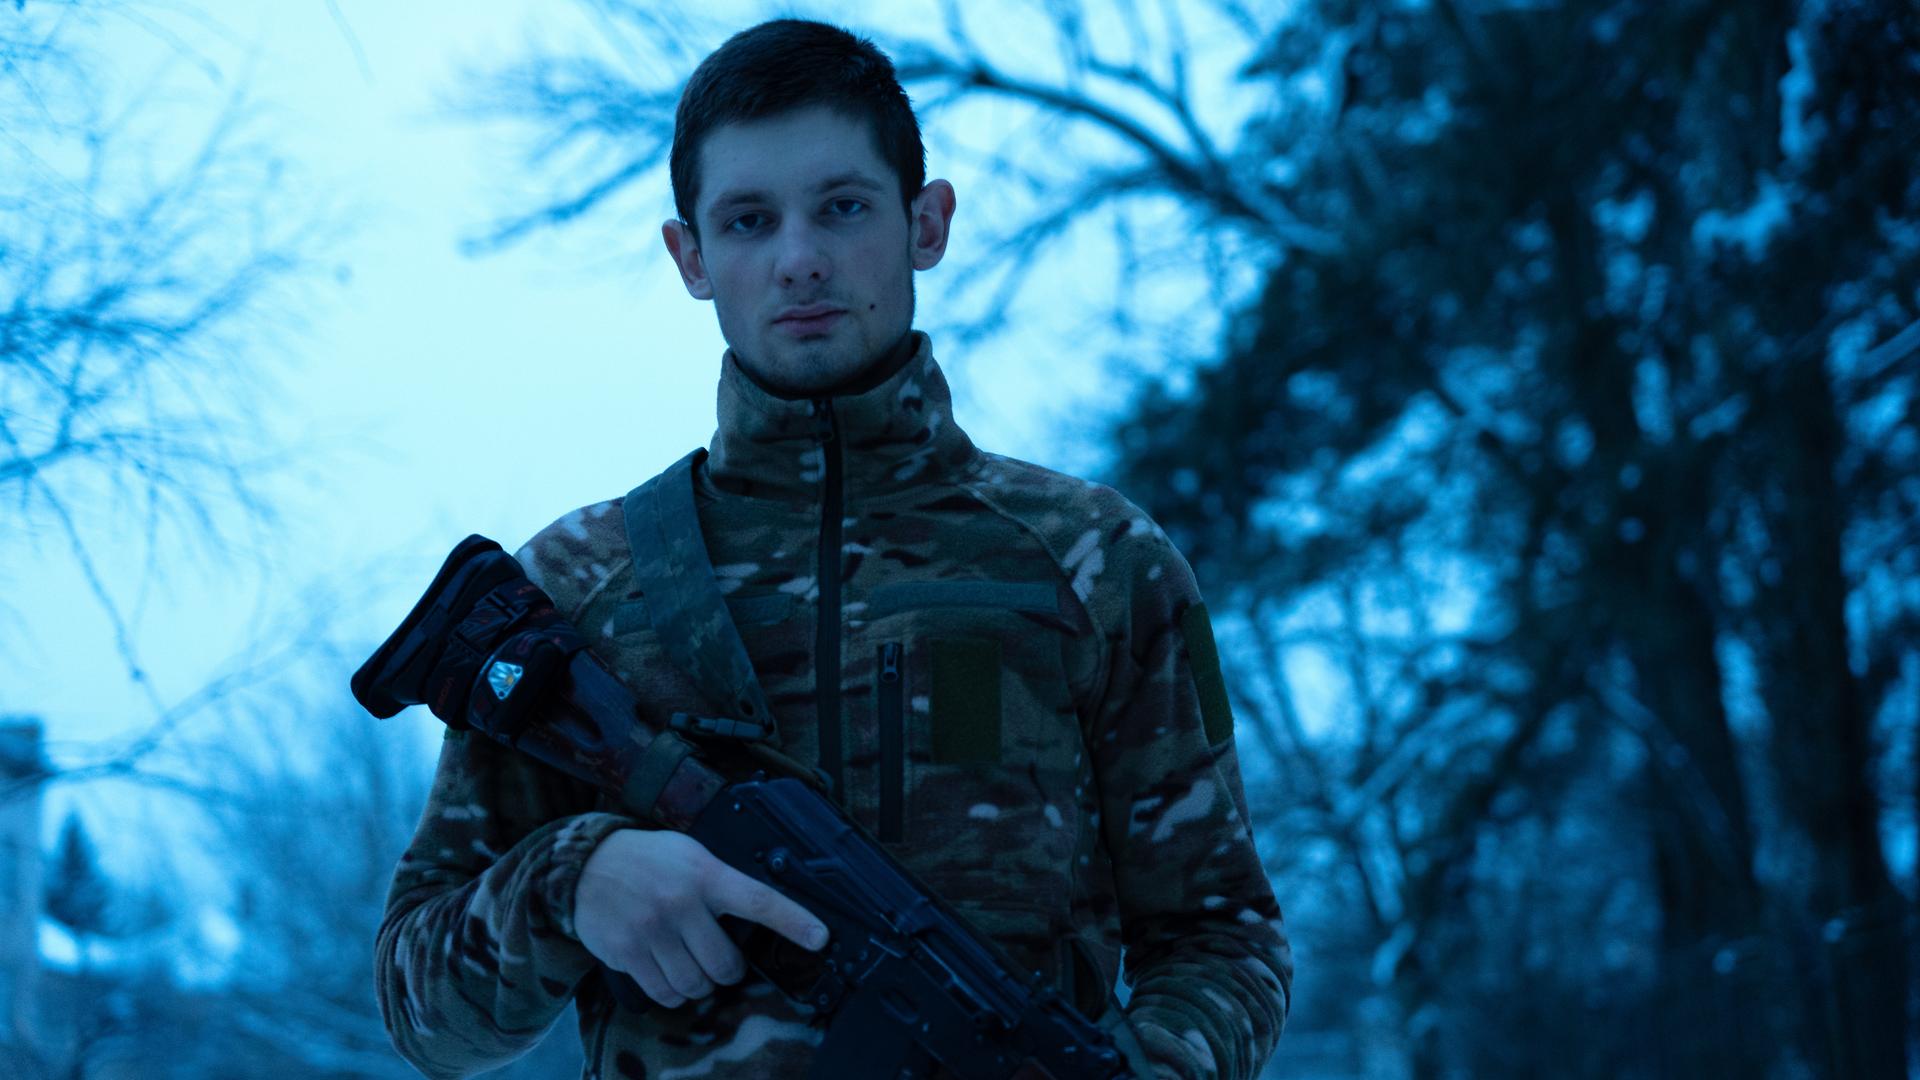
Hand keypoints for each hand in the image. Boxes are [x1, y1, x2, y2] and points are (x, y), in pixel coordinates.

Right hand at [574, 828, 828, 1007]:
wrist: (584, 865)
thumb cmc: (648, 860)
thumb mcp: (690, 854)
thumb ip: (720, 880)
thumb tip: (759, 913)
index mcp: (705, 874)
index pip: (759, 900)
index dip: (793, 922)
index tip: (819, 938)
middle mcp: (680, 902)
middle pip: (725, 963)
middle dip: (728, 970)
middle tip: (720, 960)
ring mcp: (652, 929)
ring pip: (696, 983)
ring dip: (700, 984)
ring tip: (691, 966)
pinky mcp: (627, 951)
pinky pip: (664, 992)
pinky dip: (673, 993)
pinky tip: (669, 975)